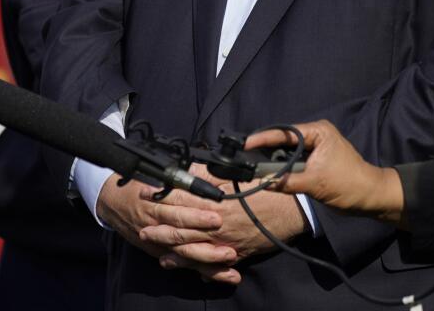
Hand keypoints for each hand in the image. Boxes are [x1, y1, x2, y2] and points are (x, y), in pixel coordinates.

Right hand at [95, 175, 240, 283]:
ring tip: (228, 255)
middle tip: (224, 229)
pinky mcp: (160, 251)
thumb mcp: (155, 174)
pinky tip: (219, 273)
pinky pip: (182, 262)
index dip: (197, 207)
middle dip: (202, 229)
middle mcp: (156, 220)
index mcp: (157, 199)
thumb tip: (206, 170)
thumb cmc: (137, 184)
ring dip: (206, 254)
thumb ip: (180, 176)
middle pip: (180, 227)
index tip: (217, 209)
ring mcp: (158, 239)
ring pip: (182, 249)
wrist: (112, 202)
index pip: (179, 202)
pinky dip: (200, 268)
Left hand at [139, 164, 307, 264]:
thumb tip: (190, 167)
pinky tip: (180, 264)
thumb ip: (211, 175)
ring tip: (154, 247)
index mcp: (215, 202)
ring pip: (191, 248)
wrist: (293, 210)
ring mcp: (224, 242)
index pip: (182, 199)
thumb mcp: (237, 177)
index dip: (161, 196)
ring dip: (171, 248)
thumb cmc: (266, 190)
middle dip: (160, 227)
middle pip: (182, 227)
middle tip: (141, 226)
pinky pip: (210, 263)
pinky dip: (194, 265)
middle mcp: (217, 225)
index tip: (145, 194)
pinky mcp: (235, 253)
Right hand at [244, 120, 404, 224]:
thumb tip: (262, 182)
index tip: (245, 143)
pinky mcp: (315, 160)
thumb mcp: (315, 183)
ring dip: (274, 160)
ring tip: (252, 165)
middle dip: (266, 149)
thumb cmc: (348, 185)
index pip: (285, 133)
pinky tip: (269, 173)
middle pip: (284, 140)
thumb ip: (286, 181)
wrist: (370, 197)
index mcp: (318, 132)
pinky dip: (283, 168)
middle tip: (244, 156)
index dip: (263, 138)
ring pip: (288, 152)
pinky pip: (294, 161)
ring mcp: (316, 148)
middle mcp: (316, 135)